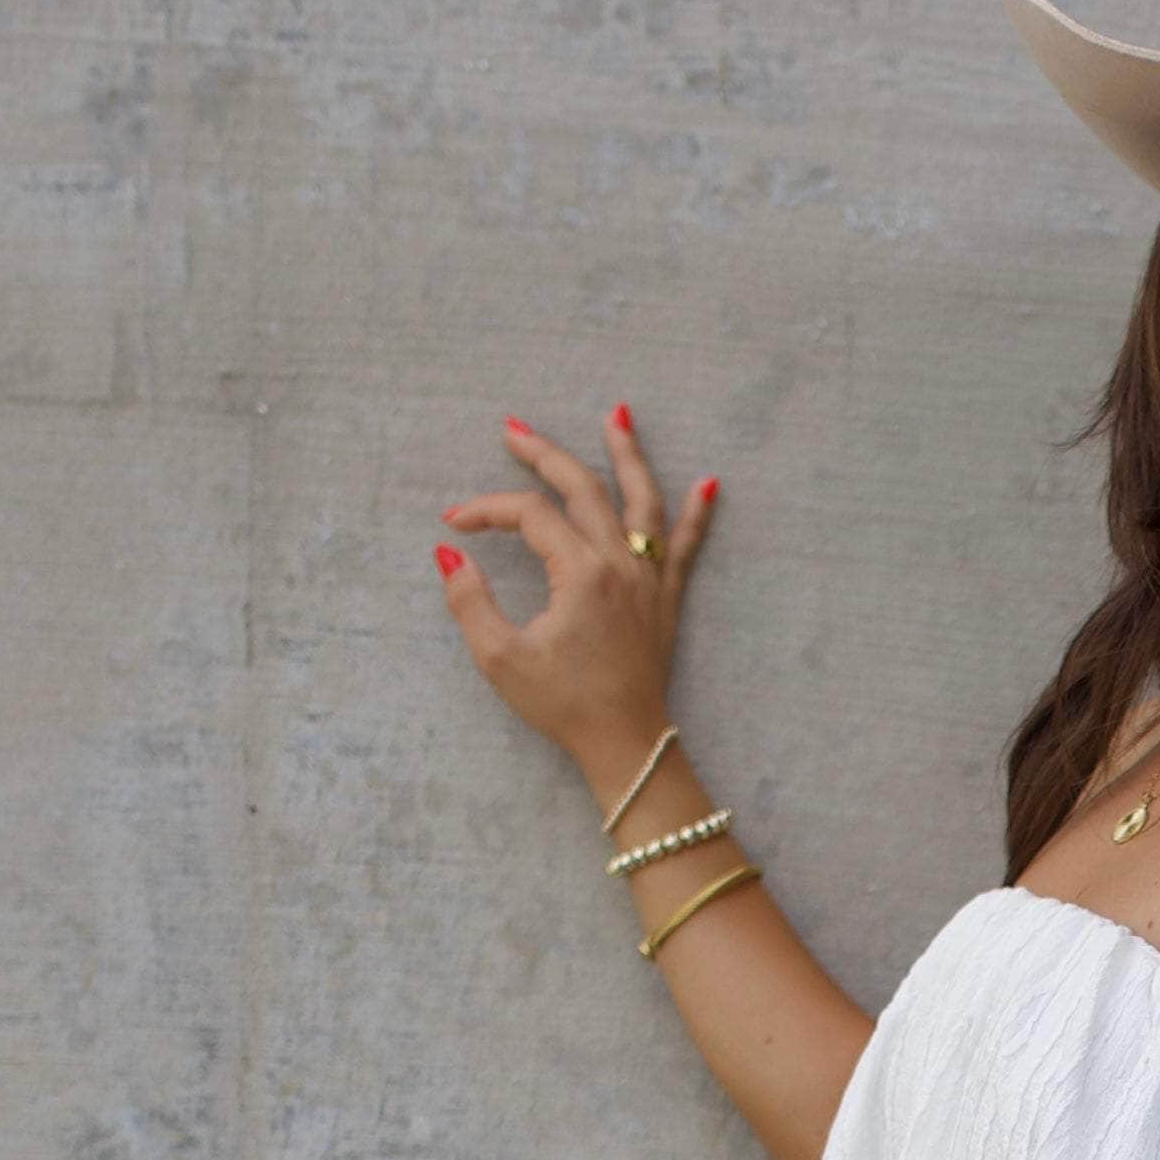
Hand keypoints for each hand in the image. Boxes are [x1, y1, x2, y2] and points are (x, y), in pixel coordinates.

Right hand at [434, 404, 716, 771]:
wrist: (626, 744)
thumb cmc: (563, 706)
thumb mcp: (500, 658)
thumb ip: (469, 601)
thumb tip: (450, 553)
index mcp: (580, 574)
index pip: (530, 515)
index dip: (488, 510)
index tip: (456, 524)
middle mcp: (620, 565)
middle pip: (583, 488)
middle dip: (545, 453)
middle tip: (513, 430)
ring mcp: (649, 579)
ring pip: (642, 501)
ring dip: (628, 455)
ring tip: (618, 415)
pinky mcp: (666, 599)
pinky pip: (687, 547)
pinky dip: (698, 514)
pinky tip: (710, 484)